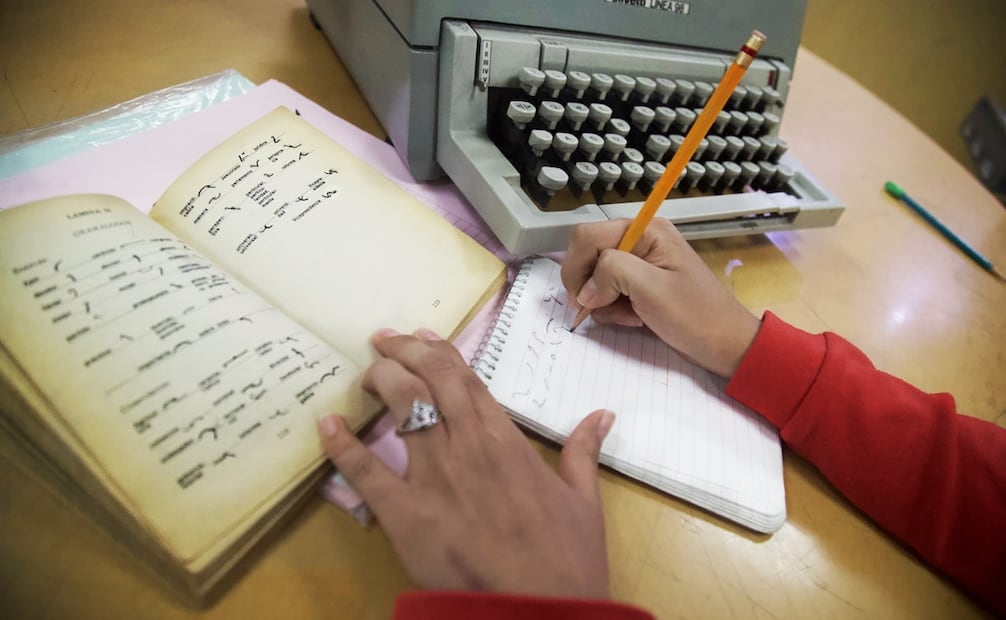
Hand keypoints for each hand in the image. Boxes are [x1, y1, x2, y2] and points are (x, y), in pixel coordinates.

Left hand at [317, 328, 614, 597]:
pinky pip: (366, 472)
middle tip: (384, 340)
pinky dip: (342, 446)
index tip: (420, 335)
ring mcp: (433, 475)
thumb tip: (602, 414)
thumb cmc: (565, 557)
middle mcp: (466, 444)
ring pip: (401, 407)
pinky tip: (325, 424)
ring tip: (367, 371)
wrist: (539, 608)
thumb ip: (584, 451)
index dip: (438, 351)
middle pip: (428, 379)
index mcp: (505, 438)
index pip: (465, 377)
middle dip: (402, 351)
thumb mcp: (584, 500)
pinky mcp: (405, 513)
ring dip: (380, 380)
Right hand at [561, 218, 759, 377]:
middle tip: (603, 309)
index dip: (578, 267)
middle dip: (590, 287)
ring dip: (604, 303)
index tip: (583, 299)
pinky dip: (613, 310)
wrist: (724, 345)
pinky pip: (607, 294)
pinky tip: (636, 318)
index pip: (587, 236)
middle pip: (587, 256)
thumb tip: (586, 288)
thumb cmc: (696, 315)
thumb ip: (612, 272)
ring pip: (594, 279)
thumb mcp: (652, 288)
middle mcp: (638, 242)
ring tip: (631, 315)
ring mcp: (638, 266)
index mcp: (645, 231)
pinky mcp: (638, 287)